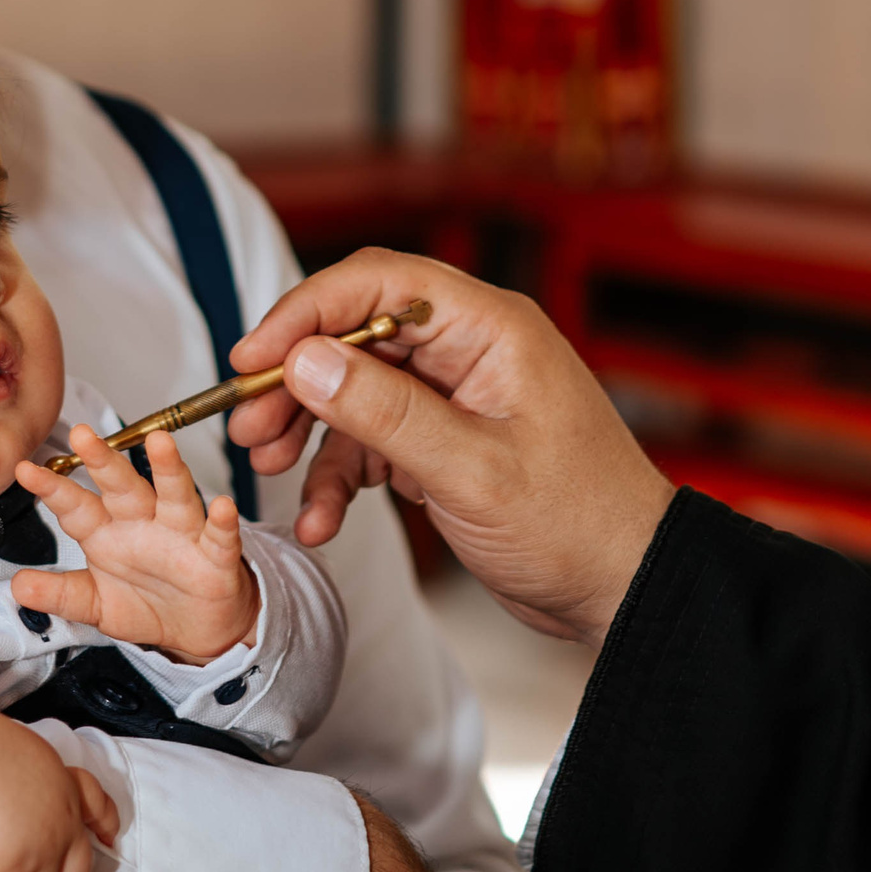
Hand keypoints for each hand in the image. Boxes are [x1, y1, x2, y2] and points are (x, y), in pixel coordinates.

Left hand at [10, 428, 258, 663]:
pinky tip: (221, 505)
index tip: (24, 470)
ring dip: (168, 468)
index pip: (76, 506)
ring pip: (174, 495)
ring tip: (160, 442)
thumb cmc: (147, 604)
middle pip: (121, 487)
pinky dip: (223, 521)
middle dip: (103, 461)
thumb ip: (61, 594)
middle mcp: (142, 524)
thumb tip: (19, 588)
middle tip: (82, 435)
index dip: (52, 489)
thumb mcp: (96, 605)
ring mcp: (179, 535)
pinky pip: (219, 535)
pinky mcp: (215, 556)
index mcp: (107, 534)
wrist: (197, 630)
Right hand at [226, 249, 673, 646]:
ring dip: (308, 430)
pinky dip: (340, 476)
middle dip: (295, 379)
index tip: (252, 357)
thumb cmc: (576, 523)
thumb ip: (384, 411)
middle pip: (354, 335)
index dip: (304, 312)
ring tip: (271, 469)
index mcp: (489, 328)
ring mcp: (454, 396)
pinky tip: (320, 518)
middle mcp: (469, 349)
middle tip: (248, 424)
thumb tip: (305, 359)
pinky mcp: (444, 441)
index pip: (377, 284)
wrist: (623, 588)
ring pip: (354, 390)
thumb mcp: (470, 470)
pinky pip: (373, 441)